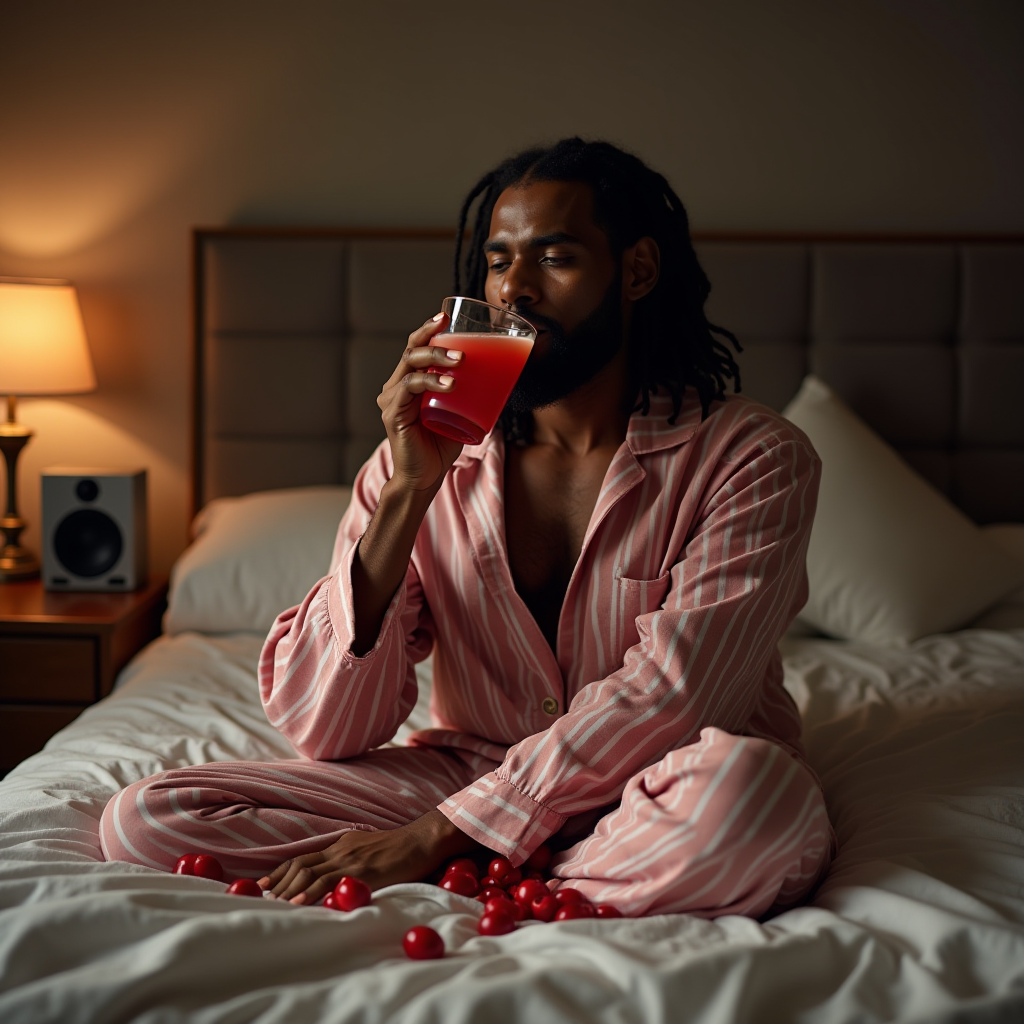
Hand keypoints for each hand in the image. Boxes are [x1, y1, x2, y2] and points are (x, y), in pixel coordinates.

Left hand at [258, 809, 479, 904]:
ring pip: (309, 873)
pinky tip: (300, 904)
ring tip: (274, 904)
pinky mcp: (362, 871)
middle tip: (262, 899)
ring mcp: (351, 860)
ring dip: (289, 890)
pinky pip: (330, 881)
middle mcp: (341, 850)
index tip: (264, 885)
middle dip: (279, 883)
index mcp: (342, 845)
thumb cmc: (403, 850)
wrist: (424, 840)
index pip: (303, 858)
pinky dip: (311, 893)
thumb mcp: (370, 851)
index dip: (281, 872)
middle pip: (300, 866)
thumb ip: (352, 862)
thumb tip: (337, 881)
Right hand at [378, 312, 465, 493]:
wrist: (424, 478)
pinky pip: (409, 388)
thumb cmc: (441, 445)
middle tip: (458, 338)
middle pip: (412, 350)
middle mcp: (396, 387)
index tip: (445, 316)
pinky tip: (449, 385)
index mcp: (409, 382)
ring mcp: (392, 399)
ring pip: (411, 364)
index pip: (416, 348)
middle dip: (434, 337)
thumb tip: (503, 379)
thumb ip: (470, 395)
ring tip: (462, 361)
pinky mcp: (393, 414)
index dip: (428, 330)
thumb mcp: (459, 413)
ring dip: (437, 358)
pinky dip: (430, 382)